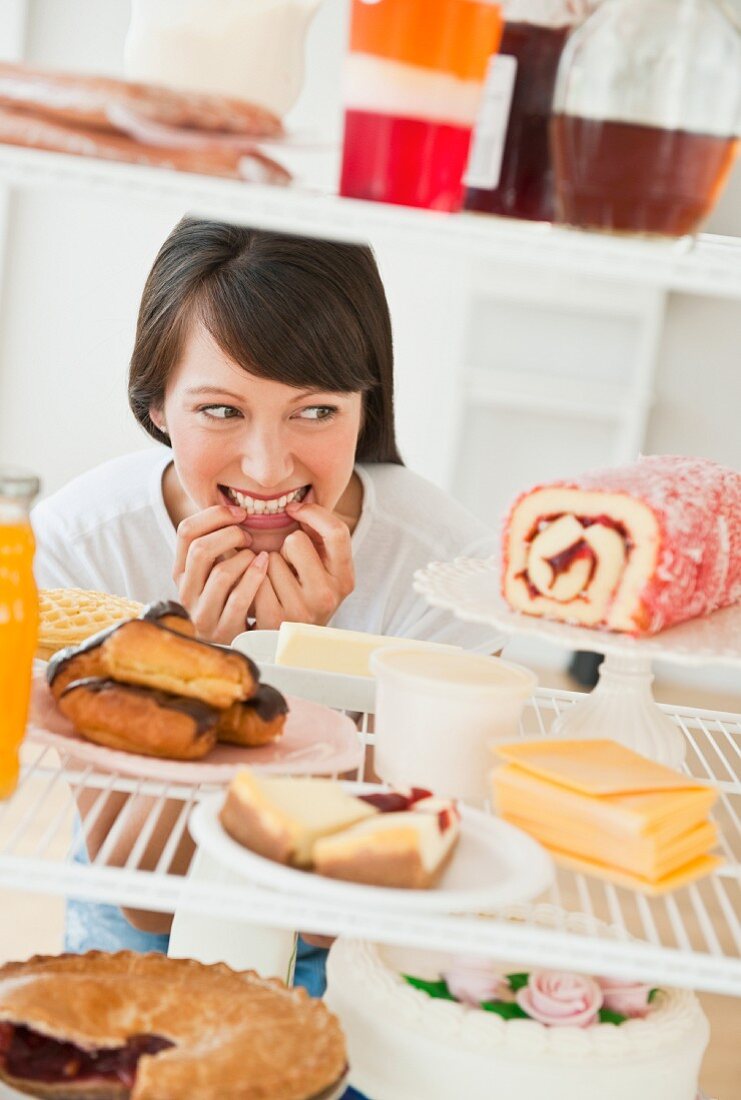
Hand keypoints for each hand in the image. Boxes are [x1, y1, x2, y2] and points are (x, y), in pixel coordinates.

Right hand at [173, 503, 268, 642]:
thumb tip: (236, 506)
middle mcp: (186, 592)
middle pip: (201, 549)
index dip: (215, 515)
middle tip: (250, 537)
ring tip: (259, 556)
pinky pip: (238, 599)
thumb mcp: (220, 566)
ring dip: (245, 558)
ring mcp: (203, 614)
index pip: (186, 531)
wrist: (243, 639)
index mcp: (181, 571)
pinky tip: (265, 566)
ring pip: (221, 573)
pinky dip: (255, 577)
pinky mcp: (224, 631)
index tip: (240, 514)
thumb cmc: (235, 592)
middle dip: (231, 535)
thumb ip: (219, 541)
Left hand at [251, 501, 354, 629]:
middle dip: (286, 544)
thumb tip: (297, 505)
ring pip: (270, 558)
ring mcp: (301, 610)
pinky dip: (253, 579)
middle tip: (288, 563)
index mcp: (345, 579)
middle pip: (297, 540)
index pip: (337, 532)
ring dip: (267, 564)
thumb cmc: (304, 591)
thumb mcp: (323, 567)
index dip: (313, 513)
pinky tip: (261, 591)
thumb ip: (319, 536)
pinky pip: (254, 577)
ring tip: (274, 581)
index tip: (294, 509)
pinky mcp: (273, 619)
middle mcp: (327, 596)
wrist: (292, 640)